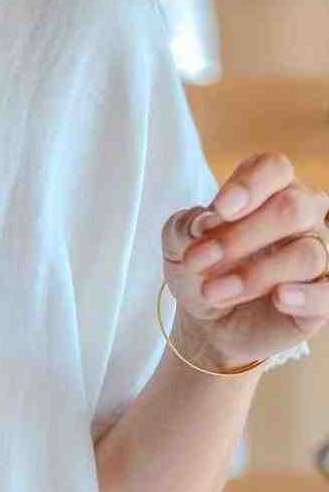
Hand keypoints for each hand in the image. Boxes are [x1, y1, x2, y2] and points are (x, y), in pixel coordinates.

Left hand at [163, 153, 328, 370]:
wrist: (207, 322)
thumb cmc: (199, 271)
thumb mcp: (177, 245)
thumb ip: (186, 225)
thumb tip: (207, 220)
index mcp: (267, 190)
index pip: (275, 168)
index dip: (251, 185)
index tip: (220, 209)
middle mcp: (302, 216)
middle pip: (293, 208)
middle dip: (240, 236)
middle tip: (197, 260)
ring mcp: (318, 254)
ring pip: (307, 253)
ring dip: (255, 274)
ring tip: (212, 292)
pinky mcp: (323, 295)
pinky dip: (307, 296)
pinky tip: (279, 298)